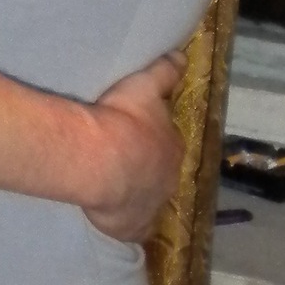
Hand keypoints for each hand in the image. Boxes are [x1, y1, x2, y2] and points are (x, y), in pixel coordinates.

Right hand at [84, 51, 188, 241]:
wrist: (99, 160)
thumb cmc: (124, 120)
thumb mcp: (145, 86)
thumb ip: (165, 71)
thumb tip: (185, 56)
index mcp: (173, 147)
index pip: (167, 143)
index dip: (153, 140)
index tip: (137, 136)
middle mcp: (169, 179)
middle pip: (160, 173)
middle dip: (147, 169)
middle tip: (123, 161)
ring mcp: (152, 205)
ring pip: (150, 200)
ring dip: (138, 195)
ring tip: (116, 188)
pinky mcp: (133, 227)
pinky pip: (135, 228)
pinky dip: (129, 225)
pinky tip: (117, 221)